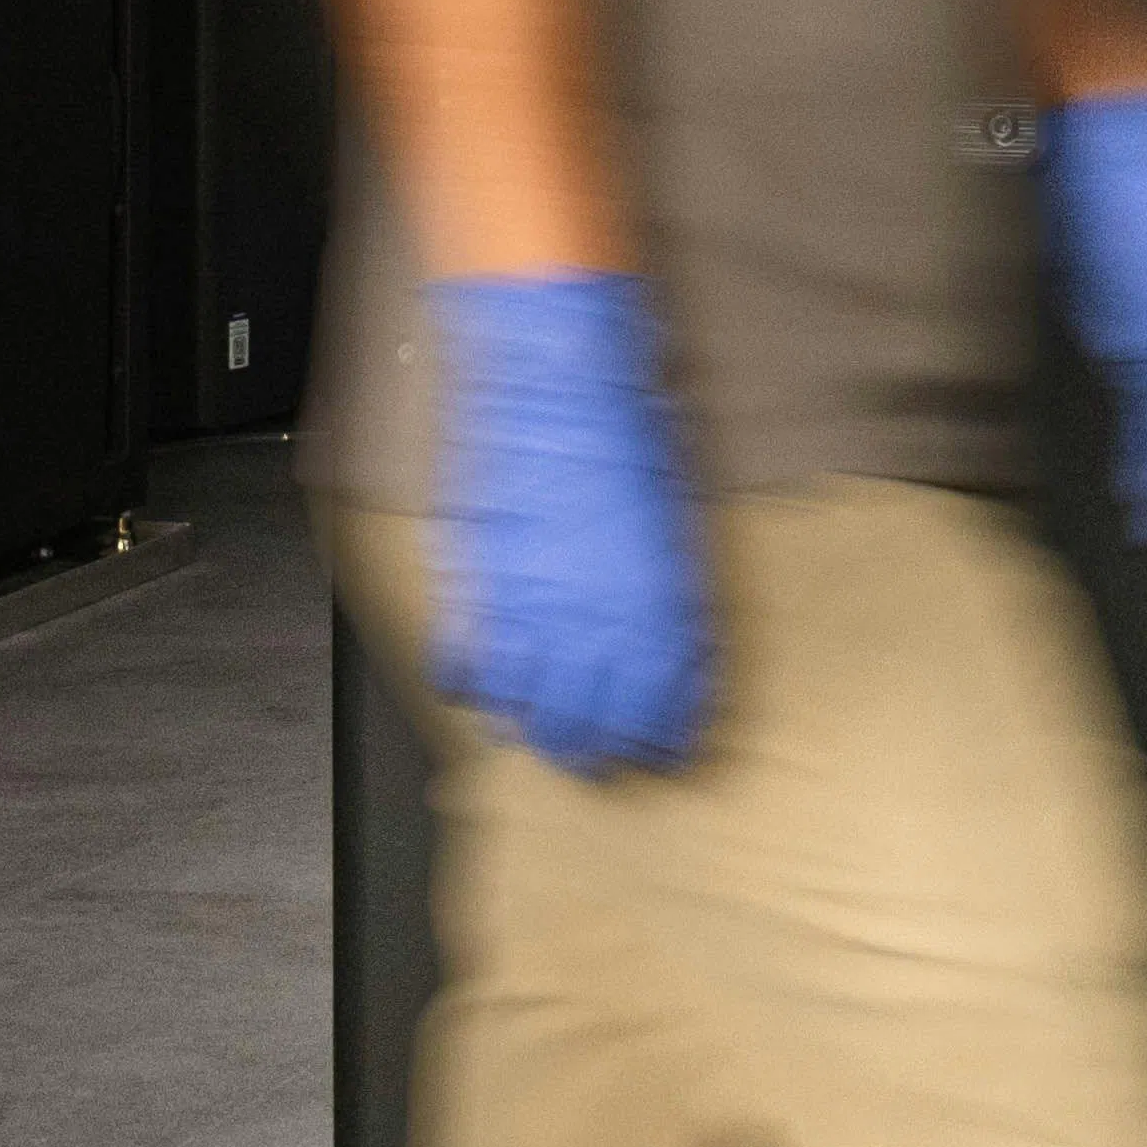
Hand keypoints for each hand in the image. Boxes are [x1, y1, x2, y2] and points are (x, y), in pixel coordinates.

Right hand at [426, 271, 709, 774]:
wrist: (552, 385)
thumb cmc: (624, 436)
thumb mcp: (676, 524)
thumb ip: (673, 599)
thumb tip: (676, 649)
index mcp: (659, 615)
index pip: (663, 712)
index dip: (662, 738)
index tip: (662, 751)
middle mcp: (595, 631)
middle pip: (593, 729)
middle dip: (597, 752)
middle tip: (596, 760)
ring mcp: (530, 618)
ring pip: (529, 715)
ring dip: (537, 734)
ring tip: (541, 741)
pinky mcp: (477, 595)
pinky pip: (470, 673)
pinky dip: (476, 691)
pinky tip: (485, 695)